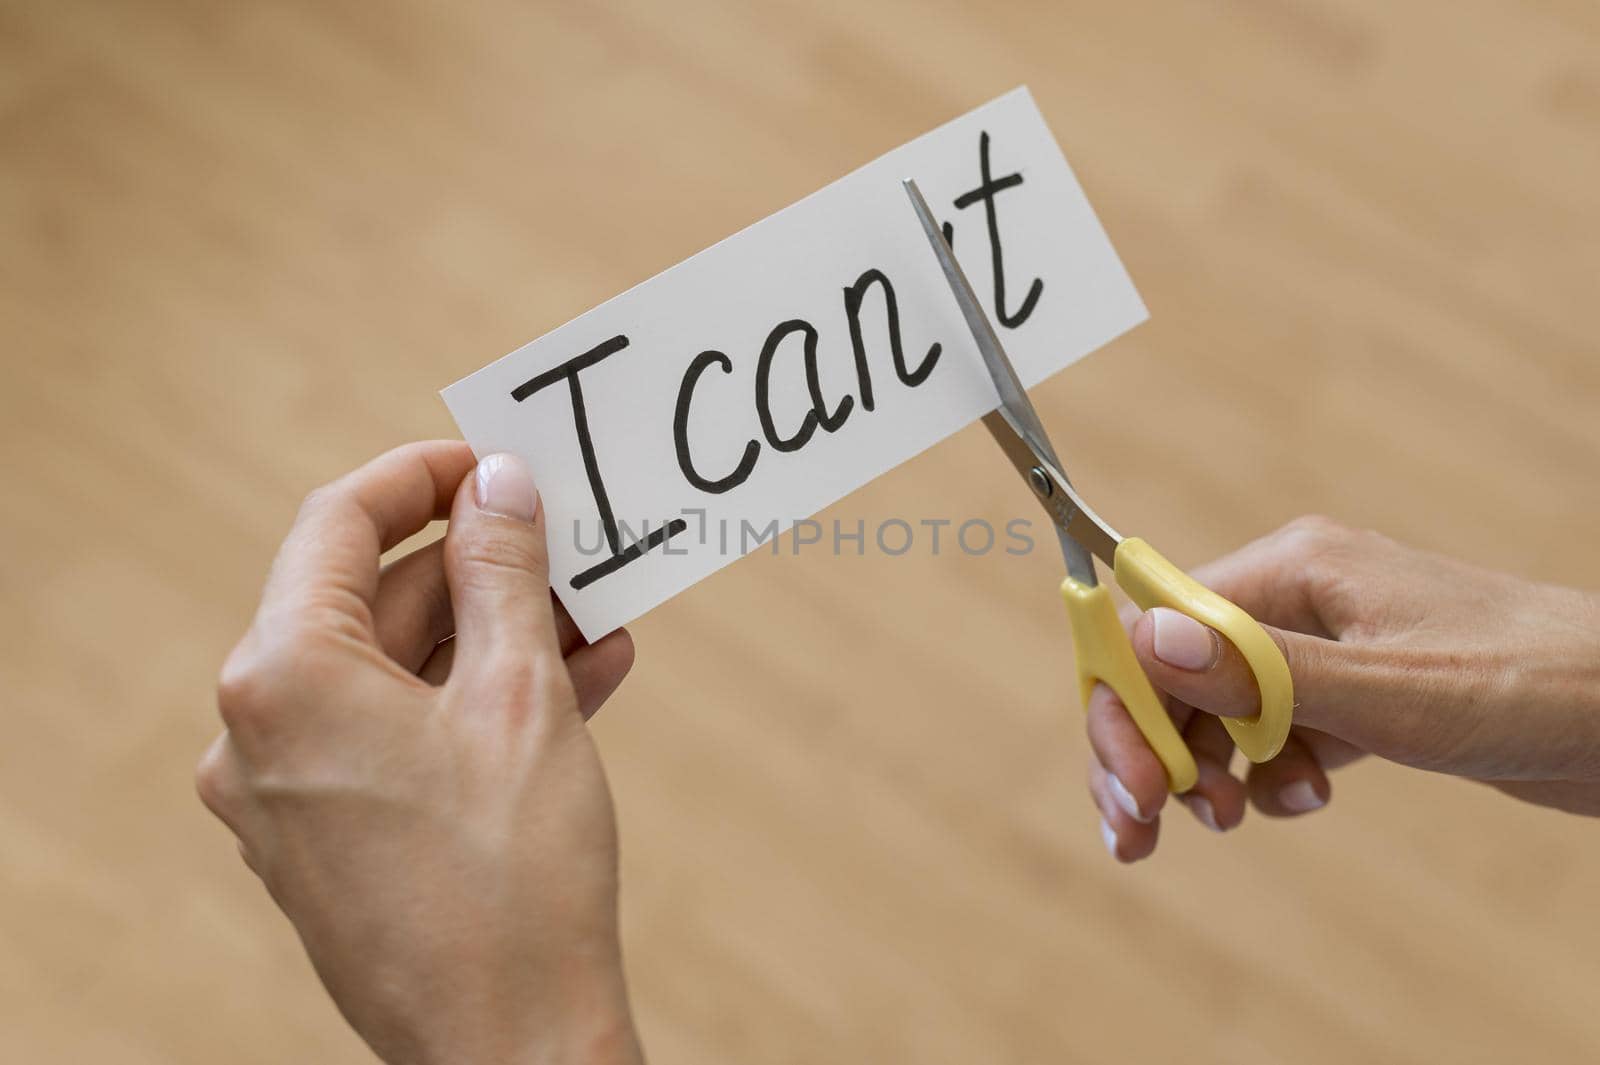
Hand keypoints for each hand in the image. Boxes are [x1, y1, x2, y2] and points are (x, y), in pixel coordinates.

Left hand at [196, 441, 644, 1064]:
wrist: (511, 1047)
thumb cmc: (514, 875)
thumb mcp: (521, 695)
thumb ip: (504, 571)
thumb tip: (499, 483)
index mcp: (283, 679)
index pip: (338, 524)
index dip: (423, 476)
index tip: (495, 459)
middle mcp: (261, 735)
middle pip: (374, 604)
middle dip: (483, 569)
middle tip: (568, 543)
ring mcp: (290, 798)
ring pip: (399, 676)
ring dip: (498, 639)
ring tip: (597, 617)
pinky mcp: (332, 844)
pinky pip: (402, 740)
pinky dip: (479, 706)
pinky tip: (579, 682)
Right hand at [1087, 516, 1599, 861]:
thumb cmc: (1535, 685)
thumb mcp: (1390, 691)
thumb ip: (1265, 670)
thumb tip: (1146, 641)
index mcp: (1292, 569)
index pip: (1158, 622)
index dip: (1128, 701)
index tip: (1135, 784)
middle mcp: (1296, 600)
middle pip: (1176, 672)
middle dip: (1154, 749)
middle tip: (1143, 828)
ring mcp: (1325, 649)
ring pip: (1218, 710)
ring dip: (1206, 771)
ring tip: (1231, 821)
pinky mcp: (1355, 695)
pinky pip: (1273, 734)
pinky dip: (1269, 776)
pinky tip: (1308, 800)